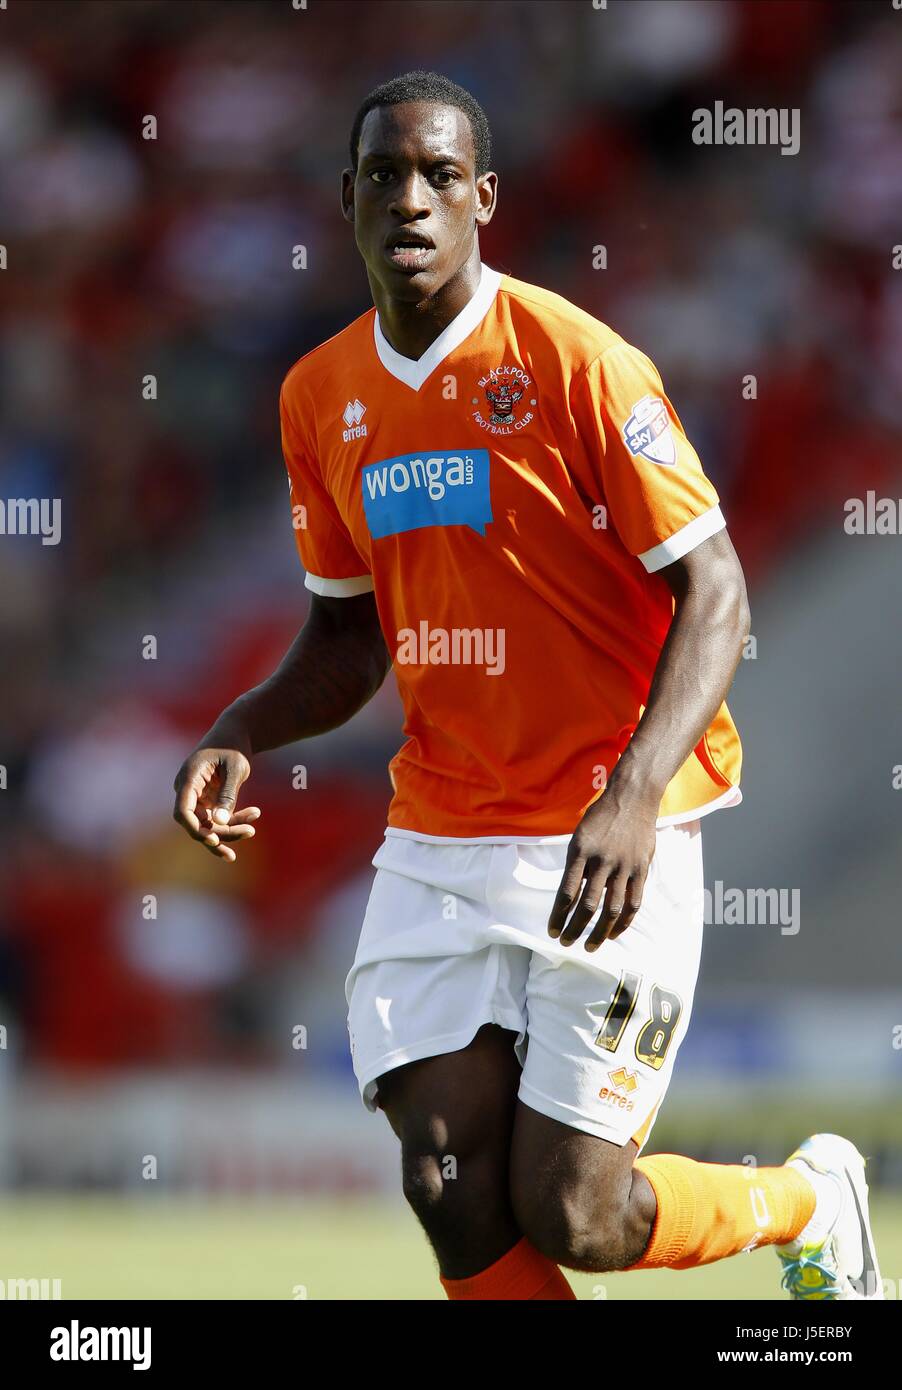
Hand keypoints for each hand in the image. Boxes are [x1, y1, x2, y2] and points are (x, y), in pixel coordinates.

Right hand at [172, 747, 259, 862]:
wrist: (235, 733)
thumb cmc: (234, 746)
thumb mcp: (235, 768)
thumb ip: (227, 794)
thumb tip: (220, 821)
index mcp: (189, 778)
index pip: (183, 811)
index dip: (195, 829)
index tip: (214, 840)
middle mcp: (188, 790)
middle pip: (197, 823)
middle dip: (221, 833)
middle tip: (250, 831)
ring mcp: (197, 797)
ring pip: (209, 824)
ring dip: (230, 830)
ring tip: (252, 829)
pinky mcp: (208, 801)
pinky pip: (218, 819)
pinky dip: (235, 821)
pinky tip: (254, 813)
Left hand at [547, 789, 657, 950]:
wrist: (632, 797)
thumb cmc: (601, 816)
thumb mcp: (580, 835)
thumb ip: (577, 865)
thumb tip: (572, 895)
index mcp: (580, 852)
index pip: (566, 892)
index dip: (558, 916)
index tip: (552, 931)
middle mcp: (601, 861)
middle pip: (587, 905)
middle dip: (574, 929)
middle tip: (565, 944)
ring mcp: (623, 866)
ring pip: (611, 909)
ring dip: (599, 933)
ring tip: (589, 947)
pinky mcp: (641, 869)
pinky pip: (633, 902)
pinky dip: (623, 922)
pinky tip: (613, 933)